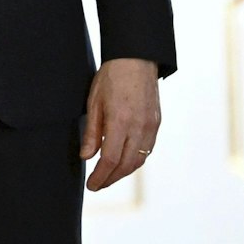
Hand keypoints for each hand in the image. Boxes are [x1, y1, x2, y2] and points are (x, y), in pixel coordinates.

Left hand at [80, 58, 159, 191]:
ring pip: (138, 161)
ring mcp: (150, 126)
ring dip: (123, 173)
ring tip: (108, 176)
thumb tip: (86, 157)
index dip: (100, 177)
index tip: (91, 185)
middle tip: (97, 184)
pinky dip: (134, 160)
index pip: (110, 160)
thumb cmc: (112, 77)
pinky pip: (147, 150)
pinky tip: (123, 161)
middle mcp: (139, 127)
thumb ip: (92, 132)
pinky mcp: (156, 123)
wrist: (136, 58)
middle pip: (126, 166)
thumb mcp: (94, 102)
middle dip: (111, 179)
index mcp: (121, 122)